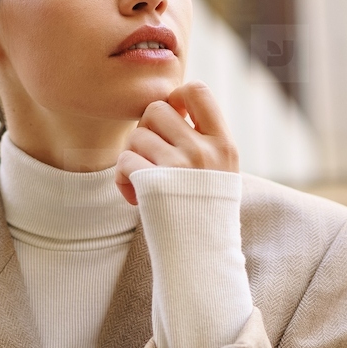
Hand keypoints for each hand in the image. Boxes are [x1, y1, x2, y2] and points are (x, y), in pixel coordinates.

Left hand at [114, 81, 239, 204]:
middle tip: (152, 156)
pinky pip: (124, 160)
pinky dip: (122, 178)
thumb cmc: (205, 213)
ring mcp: (181, 165)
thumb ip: (202, 139)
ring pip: (136, 135)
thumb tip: (171, 101)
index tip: (172, 120)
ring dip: (132, 156)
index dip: (176, 96)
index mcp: (224, 144)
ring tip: (144, 181)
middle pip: (157, 109)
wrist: (202, 257)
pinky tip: (136, 197)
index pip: (197, 90)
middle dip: (146, 129)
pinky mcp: (156, 183)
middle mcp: (205, 150)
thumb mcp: (219, 171)